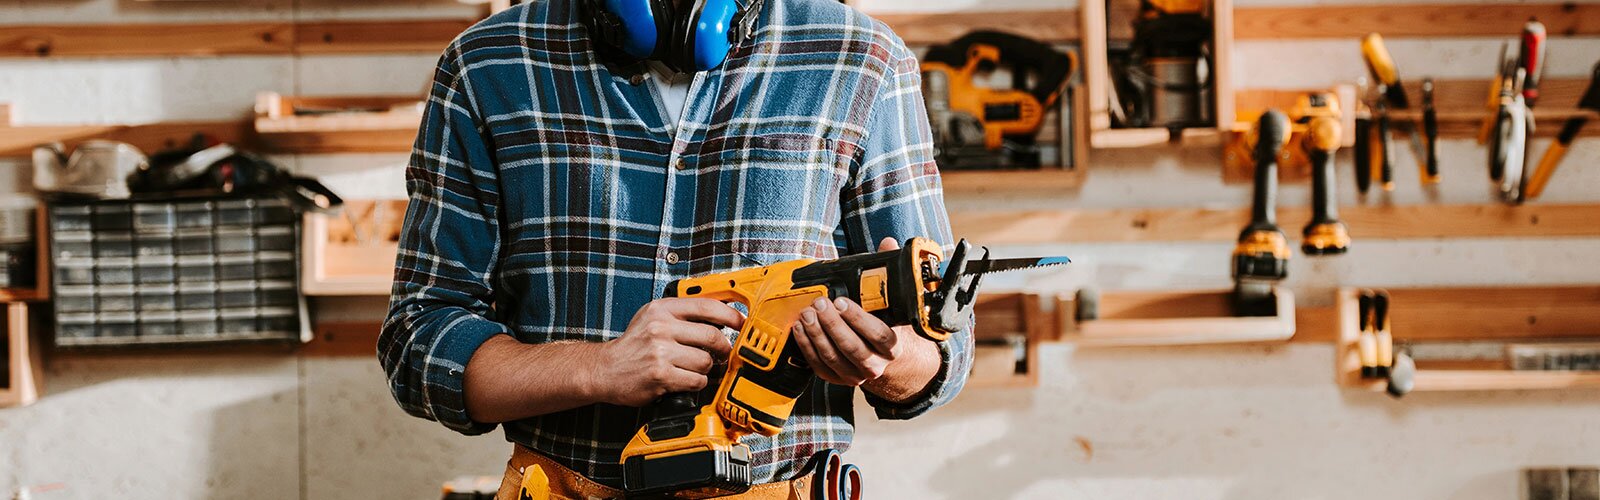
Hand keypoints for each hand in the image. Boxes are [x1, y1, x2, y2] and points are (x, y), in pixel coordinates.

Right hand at [593, 298, 740, 406]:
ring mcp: (660, 352)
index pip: (706, 306)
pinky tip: (686, 380)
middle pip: (712, 336)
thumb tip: (719, 316)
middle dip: (724, 348)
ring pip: (705, 361)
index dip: (730, 314)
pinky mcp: (661, 375)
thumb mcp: (652, 317)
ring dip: (707, 368)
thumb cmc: (632, 345)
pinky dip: (697, 383)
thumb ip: (681, 314)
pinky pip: (696, 381)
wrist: (605, 369)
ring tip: (697, 368)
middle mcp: (661, 327)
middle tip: (724, 353)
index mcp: (662, 309)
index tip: (741, 322)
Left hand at [790, 239, 905, 385]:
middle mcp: (876, 364)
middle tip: (819, 303)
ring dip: (817, 334)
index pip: (878, 335)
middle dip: (832, 324)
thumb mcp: (891, 304)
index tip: (842, 301)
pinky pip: (819, 365)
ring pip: (833, 357)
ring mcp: (856, 375)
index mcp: (893, 346)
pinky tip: (800, 328)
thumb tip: (887, 244)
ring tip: (807, 313)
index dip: (858, 319)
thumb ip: (886, 275)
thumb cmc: (884, 325)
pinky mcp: (838, 379)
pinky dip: (807, 347)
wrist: (882, 358)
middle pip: (852, 348)